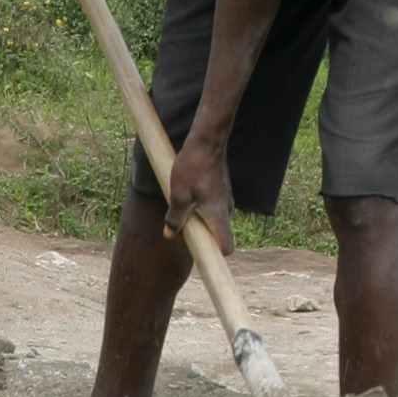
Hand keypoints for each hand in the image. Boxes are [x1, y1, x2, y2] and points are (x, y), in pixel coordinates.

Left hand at [163, 124, 234, 248]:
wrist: (207, 140)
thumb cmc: (194, 166)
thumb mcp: (178, 194)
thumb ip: (175, 218)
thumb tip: (170, 235)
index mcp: (218, 215)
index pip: (225, 247)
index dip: (213, 256)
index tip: (197, 253)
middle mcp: (226, 210)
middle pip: (216, 236)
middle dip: (198, 237)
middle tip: (178, 228)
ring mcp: (225, 200)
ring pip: (212, 221)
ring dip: (197, 221)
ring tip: (180, 208)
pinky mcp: (221, 191)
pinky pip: (211, 208)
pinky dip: (200, 209)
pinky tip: (186, 196)